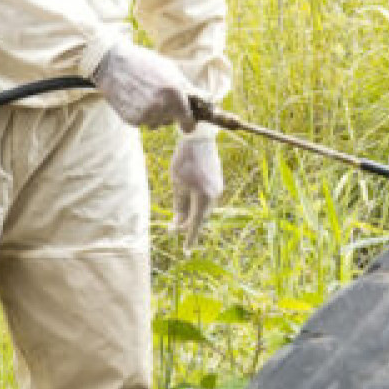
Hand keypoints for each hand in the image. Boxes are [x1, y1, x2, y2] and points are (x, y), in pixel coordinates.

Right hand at [92, 39, 196, 130]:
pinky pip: (143, 122)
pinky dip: (142, 114)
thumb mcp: (171, 70)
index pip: (189, 125)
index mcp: (174, 94)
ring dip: (155, 113)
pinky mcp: (132, 120)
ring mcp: (145, 115)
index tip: (187, 119)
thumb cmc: (145, 63)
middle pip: (172, 122)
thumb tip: (207, 103)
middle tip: (159, 94)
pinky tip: (135, 99)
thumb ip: (188, 89)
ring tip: (145, 94)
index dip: (189, 122)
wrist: (112, 64)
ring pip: (157, 123)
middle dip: (170, 112)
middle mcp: (161, 107)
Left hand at [171, 131, 224, 248]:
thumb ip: (179, 205)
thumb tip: (178, 223)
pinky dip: (196, 205)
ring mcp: (217, 189)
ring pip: (203, 209)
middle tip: (171, 228)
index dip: (190, 238)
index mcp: (203, 197)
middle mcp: (214, 195)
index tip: (186, 251)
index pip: (196, 223)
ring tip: (177, 218)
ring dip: (191, 214)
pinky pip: (206, 200)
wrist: (200, 138)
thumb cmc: (185, 159)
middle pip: (200, 217)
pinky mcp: (216, 183)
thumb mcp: (177, 183)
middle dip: (187, 224)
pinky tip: (186, 204)